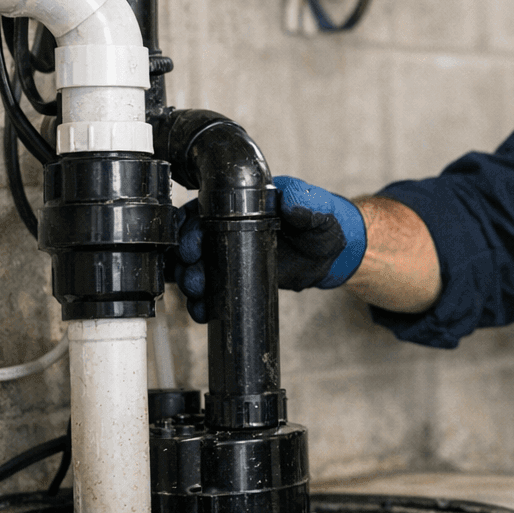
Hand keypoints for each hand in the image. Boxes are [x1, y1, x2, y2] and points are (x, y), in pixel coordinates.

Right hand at [166, 175, 367, 322]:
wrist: (328, 258)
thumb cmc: (322, 226)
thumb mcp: (320, 211)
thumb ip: (307, 204)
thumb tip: (291, 201)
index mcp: (242, 204)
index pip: (205, 209)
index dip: (191, 226)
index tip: (193, 245)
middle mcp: (228, 227)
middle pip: (191, 239)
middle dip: (185, 258)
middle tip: (194, 273)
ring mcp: (228, 253)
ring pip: (194, 265)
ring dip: (188, 279)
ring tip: (197, 293)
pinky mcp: (233, 277)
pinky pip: (209, 289)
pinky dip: (200, 302)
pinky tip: (201, 311)